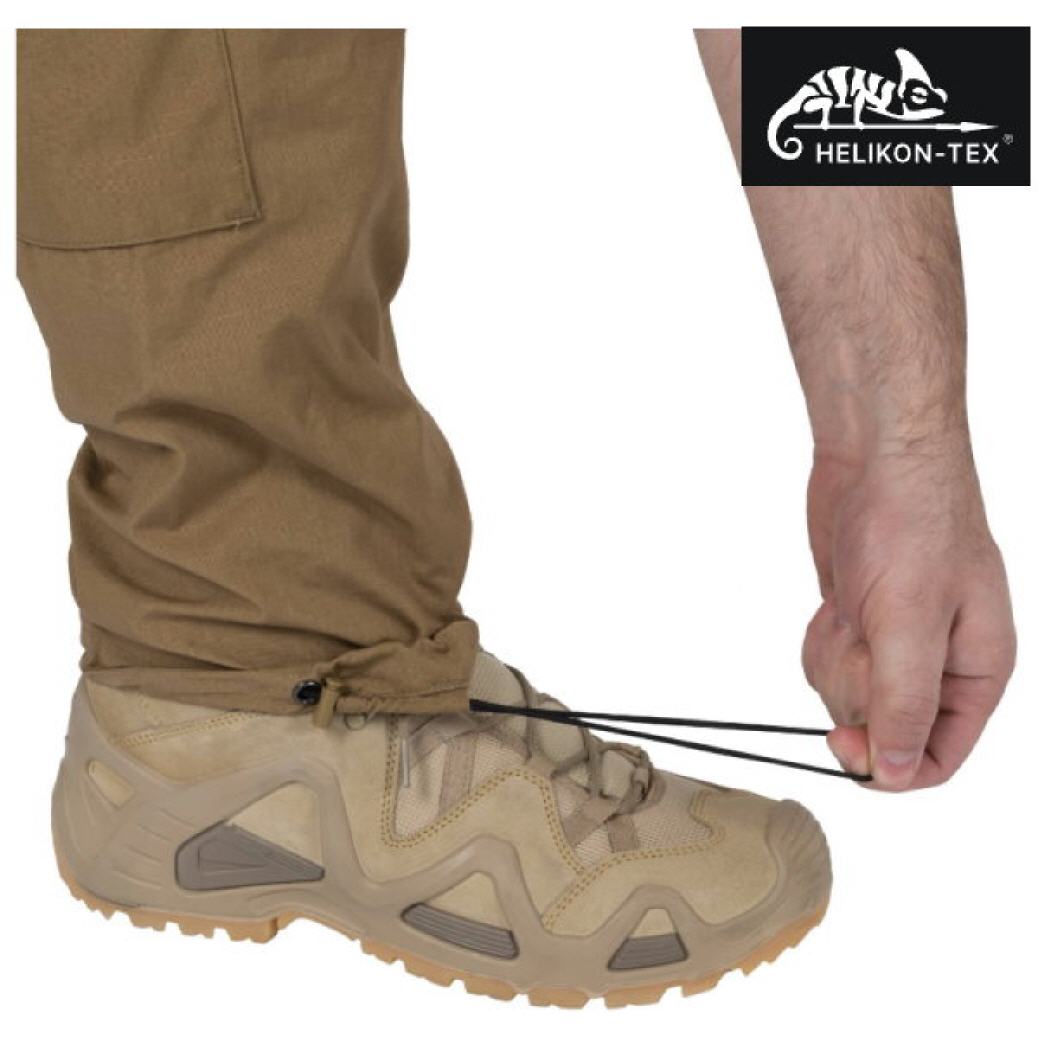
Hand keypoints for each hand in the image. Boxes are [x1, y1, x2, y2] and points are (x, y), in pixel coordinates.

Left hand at [802, 443, 1014, 789]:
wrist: (876, 461)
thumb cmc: (913, 523)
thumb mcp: (910, 619)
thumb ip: (905, 701)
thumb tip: (900, 771)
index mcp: (977, 673)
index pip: (938, 758)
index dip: (890, 766)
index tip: (842, 745)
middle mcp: (940, 667)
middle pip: (883, 730)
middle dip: (856, 686)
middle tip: (861, 633)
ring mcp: (895, 646)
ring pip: (847, 699)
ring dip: (835, 660)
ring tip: (851, 610)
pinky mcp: (860, 627)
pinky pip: (827, 665)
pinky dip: (821, 641)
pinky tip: (835, 604)